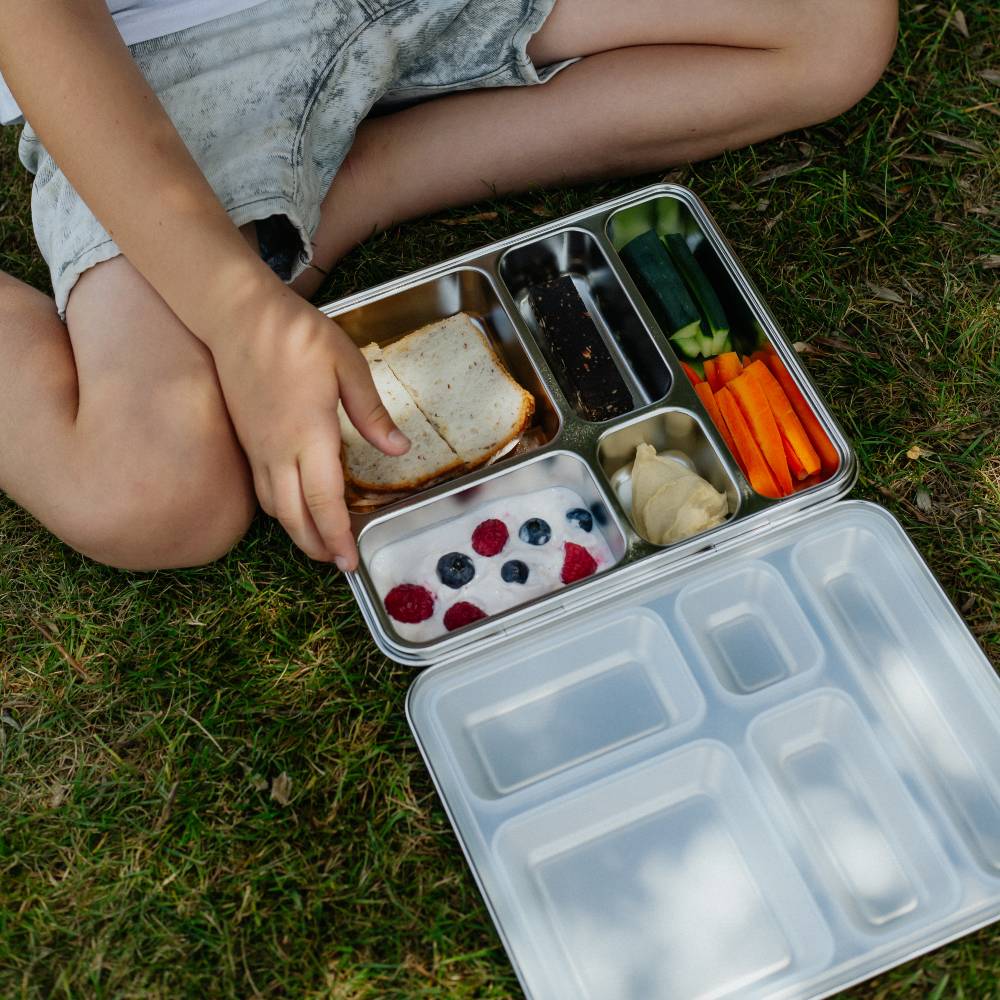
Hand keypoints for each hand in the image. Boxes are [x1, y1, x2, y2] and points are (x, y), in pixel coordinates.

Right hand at [210, 283, 408, 568]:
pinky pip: (261, 488)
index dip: (337, 536)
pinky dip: (279, 509)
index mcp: (310, 435)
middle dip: (316, 546)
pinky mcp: (245, 439)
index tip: (349, 562)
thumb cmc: (296, 334)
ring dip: (297, 531)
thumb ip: (372, 412)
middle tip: (338, 563)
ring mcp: (257, 447)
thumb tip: (399, 449)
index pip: (324, 502)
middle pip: (295, 516)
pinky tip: (292, 508)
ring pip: (274, 507)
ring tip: (319, 543)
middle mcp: (279, 450)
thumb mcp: (347, 365)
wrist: (236, 314)